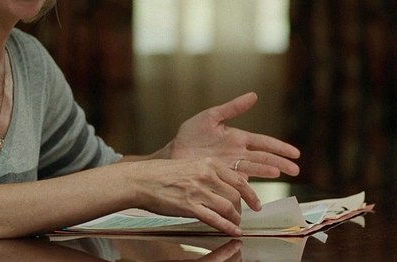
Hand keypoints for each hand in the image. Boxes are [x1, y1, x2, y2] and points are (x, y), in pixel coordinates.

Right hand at [130, 157, 259, 236]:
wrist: (141, 180)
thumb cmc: (161, 173)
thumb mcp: (190, 165)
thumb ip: (208, 173)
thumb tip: (225, 186)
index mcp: (208, 163)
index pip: (239, 179)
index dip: (251, 194)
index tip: (256, 203)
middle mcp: (206, 176)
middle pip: (236, 195)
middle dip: (242, 209)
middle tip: (242, 216)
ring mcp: (198, 192)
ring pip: (228, 208)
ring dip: (235, 219)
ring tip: (235, 224)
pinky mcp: (190, 207)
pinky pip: (215, 220)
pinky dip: (227, 227)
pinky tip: (232, 231)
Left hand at [166, 92, 299, 178]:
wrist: (172, 153)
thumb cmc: (190, 134)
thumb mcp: (211, 117)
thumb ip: (233, 108)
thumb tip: (254, 95)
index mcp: (238, 138)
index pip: (263, 142)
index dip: (279, 147)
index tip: (295, 153)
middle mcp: (238, 154)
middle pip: (263, 158)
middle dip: (280, 163)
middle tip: (296, 169)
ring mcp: (230, 167)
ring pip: (253, 170)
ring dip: (266, 172)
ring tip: (278, 173)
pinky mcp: (221, 178)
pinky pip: (237, 183)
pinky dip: (247, 188)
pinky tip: (254, 192)